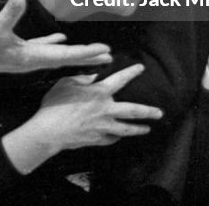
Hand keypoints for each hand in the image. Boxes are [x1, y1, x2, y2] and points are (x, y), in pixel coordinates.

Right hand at [0, 0, 111, 76]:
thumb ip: (8, 14)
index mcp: (30, 57)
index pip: (64, 55)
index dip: (85, 53)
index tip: (104, 51)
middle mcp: (31, 60)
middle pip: (65, 59)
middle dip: (86, 57)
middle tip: (108, 55)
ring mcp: (24, 58)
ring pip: (56, 55)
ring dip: (74, 53)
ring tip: (93, 52)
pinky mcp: (17, 53)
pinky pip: (43, 49)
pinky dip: (54, 45)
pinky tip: (61, 40)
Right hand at [33, 64, 161, 150]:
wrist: (50, 131)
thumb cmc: (55, 105)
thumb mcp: (67, 84)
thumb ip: (82, 79)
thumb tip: (92, 77)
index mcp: (99, 93)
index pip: (120, 80)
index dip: (131, 72)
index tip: (141, 68)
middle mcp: (106, 110)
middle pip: (133, 111)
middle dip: (148, 111)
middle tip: (159, 113)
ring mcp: (103, 127)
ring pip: (126, 129)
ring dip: (139, 129)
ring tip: (147, 128)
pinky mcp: (97, 139)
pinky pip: (111, 138)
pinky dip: (116, 137)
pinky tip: (119, 136)